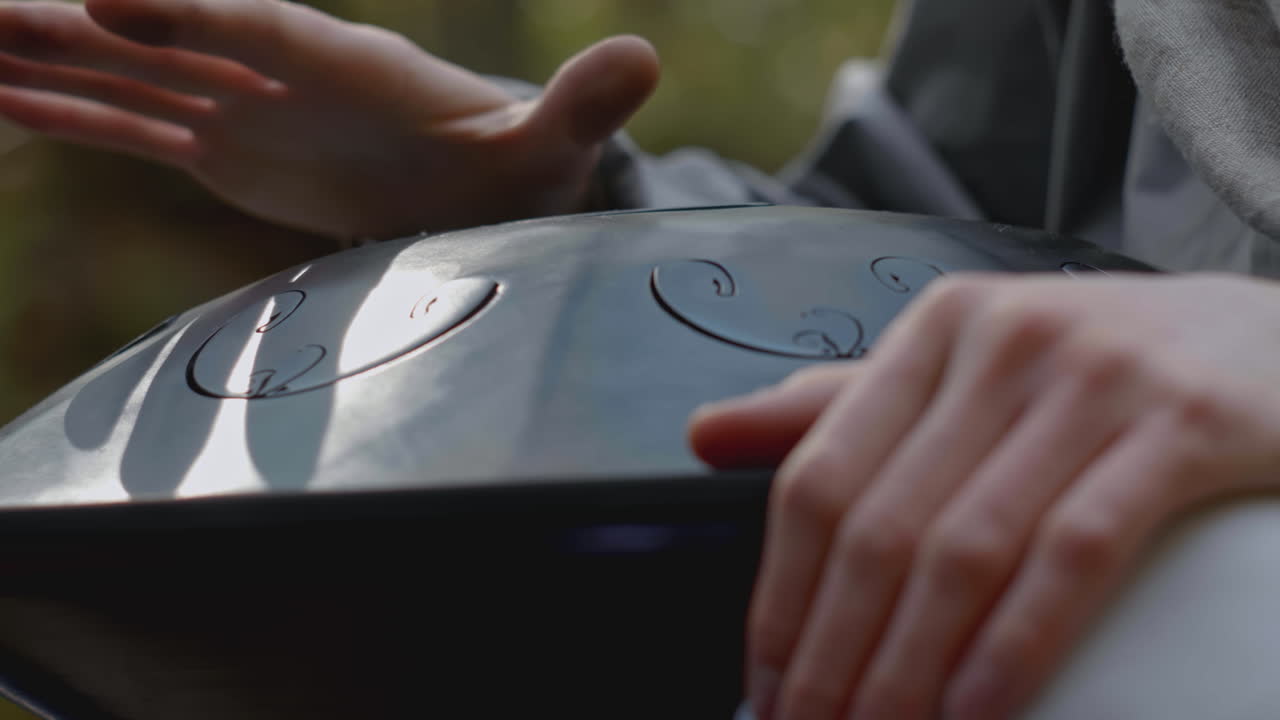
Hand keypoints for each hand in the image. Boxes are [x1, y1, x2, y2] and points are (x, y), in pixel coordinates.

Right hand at [0, 0, 658, 237]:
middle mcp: (275, 69)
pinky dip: (68, 115)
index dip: (178, 9)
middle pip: (158, 34)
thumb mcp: (550, 144)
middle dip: (69, 23)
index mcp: (340, 60)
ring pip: (125, 76)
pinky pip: (131, 127)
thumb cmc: (515, 164)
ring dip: (45, 64)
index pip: (247, 24)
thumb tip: (643, 59)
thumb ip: (578, 105)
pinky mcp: (224, 145)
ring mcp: (240, 104)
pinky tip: (6, 102)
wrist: (484, 189)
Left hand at [689, 273, 1279, 719]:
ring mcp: (1093, 378)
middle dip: (833, 655)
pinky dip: (1013, 649)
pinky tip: (973, 715)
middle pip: (878, 526)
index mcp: (933, 331)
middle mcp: (1000, 341)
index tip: (765, 684)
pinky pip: (1073, 557)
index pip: (819, 477)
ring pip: (963, 550)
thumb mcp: (965, 368)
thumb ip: (841, 407)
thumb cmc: (1100, 370)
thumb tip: (705, 434)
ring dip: (906, 669)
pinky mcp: (1183, 426)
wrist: (1271, 340)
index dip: (780, 596)